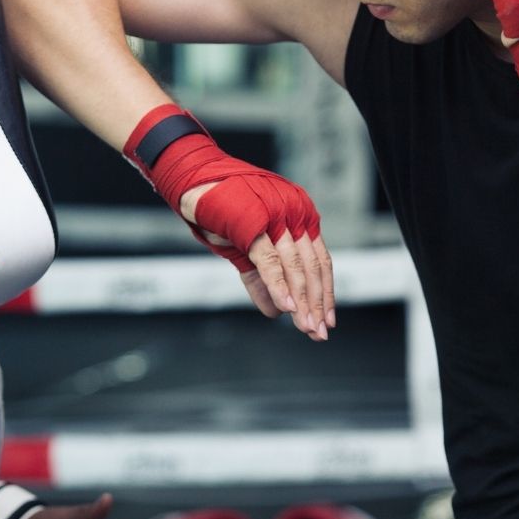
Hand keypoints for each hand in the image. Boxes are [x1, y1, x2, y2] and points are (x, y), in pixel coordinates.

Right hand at [182, 181, 334, 340]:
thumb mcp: (245, 250)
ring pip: (295, 266)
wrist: (192, 187)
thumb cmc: (219, 213)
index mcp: (298, 216)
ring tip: (305, 326)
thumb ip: (262, 279)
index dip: (324, 292)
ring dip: (301, 301)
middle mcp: (293, 213)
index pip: (319, 260)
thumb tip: (276, 311)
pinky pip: (270, 261)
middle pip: (312, 267)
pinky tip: (285, 308)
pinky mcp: (253, 223)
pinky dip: (278, 286)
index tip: (327, 319)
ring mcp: (275, 216)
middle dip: (316, 303)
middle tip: (318, 332)